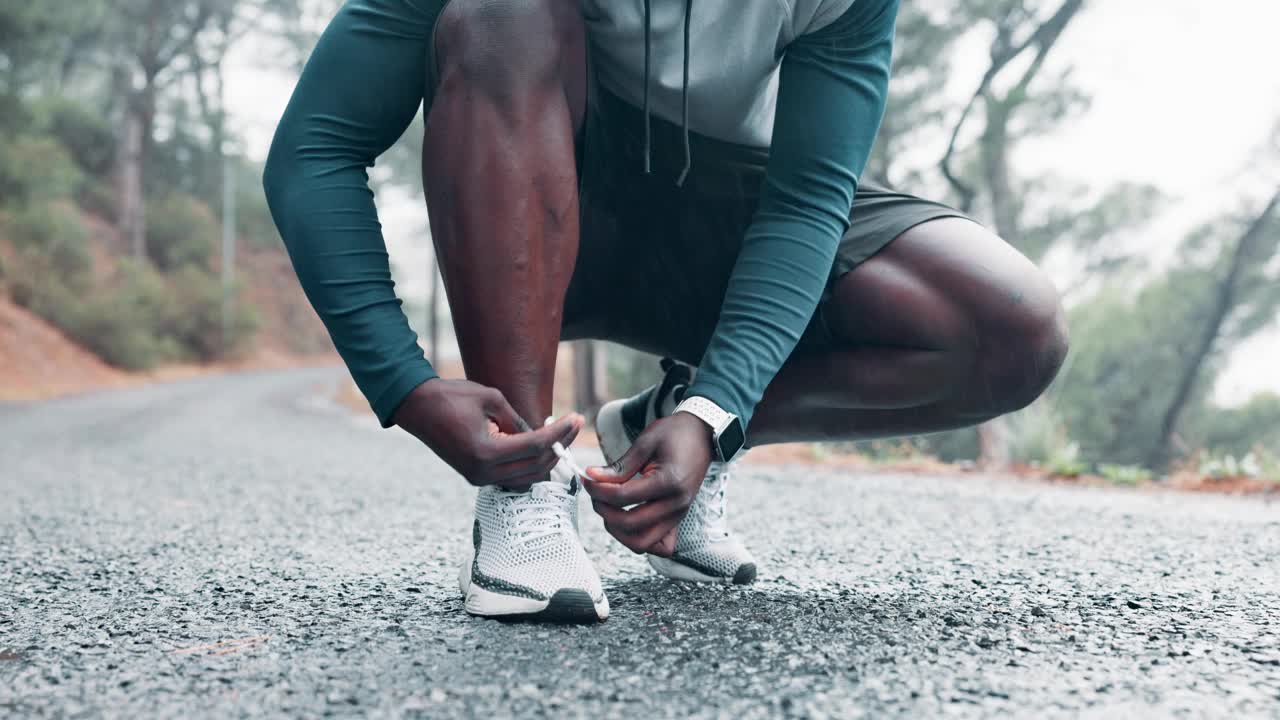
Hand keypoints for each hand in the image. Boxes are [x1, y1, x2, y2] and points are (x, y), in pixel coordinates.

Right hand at [393, 378, 582, 487]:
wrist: (417, 407)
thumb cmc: (451, 397)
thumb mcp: (491, 398)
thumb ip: (518, 419)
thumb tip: (540, 433)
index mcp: (486, 452)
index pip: (535, 446)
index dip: (559, 432)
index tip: (576, 417)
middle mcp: (483, 472)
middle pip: (536, 466)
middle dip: (559, 445)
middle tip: (574, 424)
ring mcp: (479, 478)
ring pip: (528, 476)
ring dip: (547, 458)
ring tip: (562, 434)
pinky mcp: (477, 476)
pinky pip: (513, 476)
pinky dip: (530, 463)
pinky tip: (541, 444)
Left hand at [583, 412, 712, 556]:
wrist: (702, 435)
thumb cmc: (675, 434)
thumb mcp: (645, 442)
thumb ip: (619, 466)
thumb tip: (591, 477)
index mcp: (669, 482)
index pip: (623, 497)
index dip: (598, 490)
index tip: (587, 478)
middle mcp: (676, 504)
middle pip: (630, 525)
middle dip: (605, 511)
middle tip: (595, 494)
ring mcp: (679, 515)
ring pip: (642, 543)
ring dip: (619, 531)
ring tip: (609, 508)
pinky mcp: (678, 520)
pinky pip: (659, 546)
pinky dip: (640, 539)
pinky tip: (628, 520)